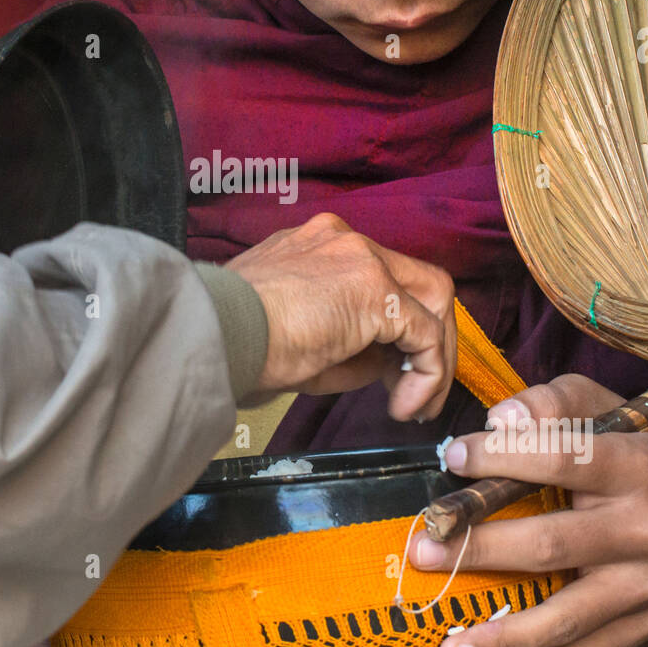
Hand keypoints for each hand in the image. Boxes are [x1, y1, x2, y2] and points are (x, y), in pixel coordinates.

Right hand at [227, 212, 455, 420]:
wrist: (213, 334)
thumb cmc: (236, 342)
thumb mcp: (299, 335)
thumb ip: (348, 340)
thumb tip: (385, 363)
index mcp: (321, 245)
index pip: (386, 276)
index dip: (401, 329)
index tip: (392, 372)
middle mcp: (346, 241)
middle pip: (421, 283)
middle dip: (429, 342)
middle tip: (415, 391)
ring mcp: (363, 258)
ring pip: (434, 301)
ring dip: (433, 358)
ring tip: (413, 405)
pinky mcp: (376, 289)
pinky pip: (424, 335)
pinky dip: (426, 374)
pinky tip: (403, 405)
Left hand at [405, 374, 647, 646]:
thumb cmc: (615, 444)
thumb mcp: (589, 404)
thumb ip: (544, 406)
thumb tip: (498, 422)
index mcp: (634, 465)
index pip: (559, 458)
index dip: (500, 457)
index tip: (449, 457)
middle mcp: (645, 528)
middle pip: (551, 543)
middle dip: (478, 551)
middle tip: (420, 554)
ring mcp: (646, 583)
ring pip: (567, 614)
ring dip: (504, 635)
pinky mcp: (644, 622)